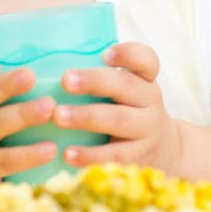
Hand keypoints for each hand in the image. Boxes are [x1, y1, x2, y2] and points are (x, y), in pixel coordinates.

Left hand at [52, 42, 182, 172]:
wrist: (163, 151)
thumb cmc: (128, 111)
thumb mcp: (126, 91)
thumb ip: (99, 78)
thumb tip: (47, 62)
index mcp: (144, 79)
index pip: (146, 60)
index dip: (128, 54)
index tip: (105, 54)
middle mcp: (149, 101)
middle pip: (126, 86)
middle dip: (94, 81)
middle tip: (65, 80)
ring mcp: (147, 130)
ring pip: (119, 120)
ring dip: (87, 117)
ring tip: (59, 116)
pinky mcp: (139, 157)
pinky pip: (114, 156)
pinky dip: (90, 155)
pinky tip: (68, 153)